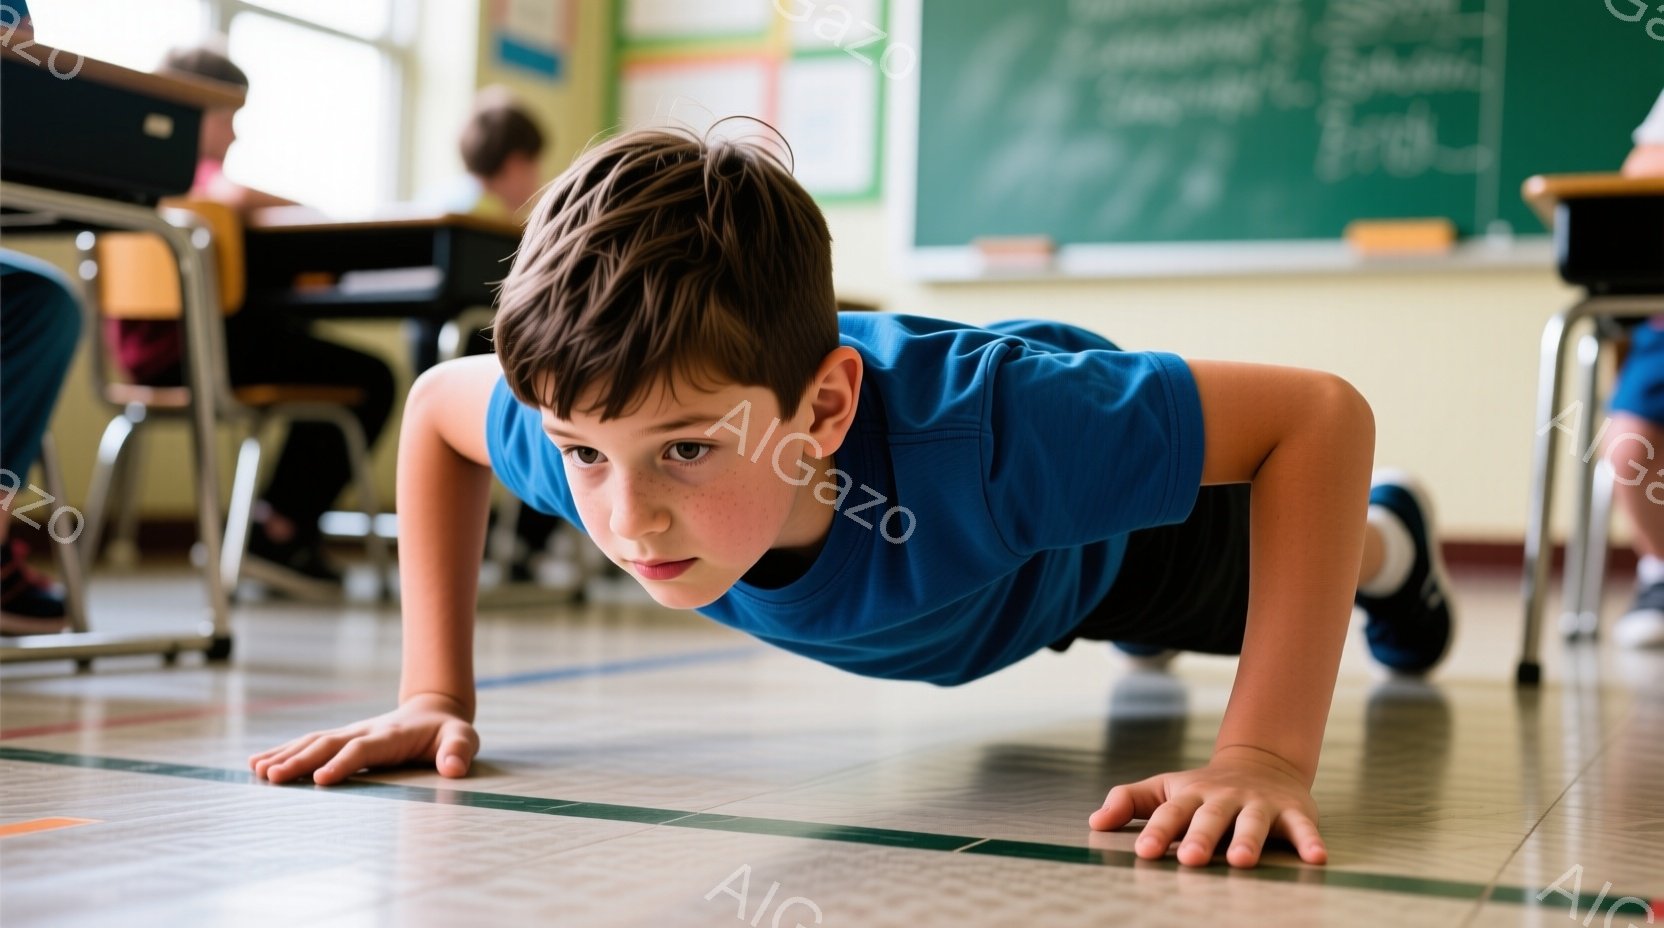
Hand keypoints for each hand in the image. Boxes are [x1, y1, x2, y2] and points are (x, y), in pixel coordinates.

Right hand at [248, 693, 478, 785]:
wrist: (434, 710)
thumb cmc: (448, 732)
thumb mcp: (463, 738)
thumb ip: (459, 751)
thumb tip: (454, 768)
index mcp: (391, 736)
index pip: (363, 750)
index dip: (343, 763)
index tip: (321, 780)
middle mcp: (364, 732)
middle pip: (327, 745)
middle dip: (300, 761)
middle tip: (272, 778)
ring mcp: (350, 733)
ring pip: (312, 742)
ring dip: (285, 756)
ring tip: (257, 772)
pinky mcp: (341, 738)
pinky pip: (308, 743)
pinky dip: (283, 751)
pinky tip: (257, 763)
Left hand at [1087, 746, 1325, 867]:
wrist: (1261, 761)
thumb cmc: (1203, 788)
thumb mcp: (1165, 788)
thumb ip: (1129, 802)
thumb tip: (1094, 821)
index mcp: (1191, 796)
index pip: (1170, 813)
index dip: (1157, 831)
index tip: (1143, 852)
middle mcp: (1224, 799)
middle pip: (1210, 818)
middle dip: (1200, 838)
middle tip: (1191, 860)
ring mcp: (1259, 803)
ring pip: (1253, 822)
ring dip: (1248, 840)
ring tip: (1241, 861)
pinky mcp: (1293, 811)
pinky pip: (1302, 827)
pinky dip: (1309, 840)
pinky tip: (1316, 857)